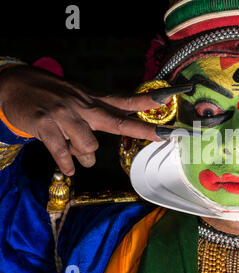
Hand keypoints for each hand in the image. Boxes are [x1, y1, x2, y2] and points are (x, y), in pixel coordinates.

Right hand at [0, 65, 171, 175]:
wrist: (13, 84)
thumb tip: (96, 155)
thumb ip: (93, 124)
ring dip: (83, 155)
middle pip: (118, 121)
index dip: (148, 102)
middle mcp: (83, 106)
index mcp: (93, 101)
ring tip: (73, 149)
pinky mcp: (45, 124)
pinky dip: (67, 163)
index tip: (169, 100)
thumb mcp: (77, 102)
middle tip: (163, 135)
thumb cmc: (51, 98)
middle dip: (142, 129)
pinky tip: (68, 168)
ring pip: (89, 144)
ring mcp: (65, 114)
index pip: (124, 101)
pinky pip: (63, 151)